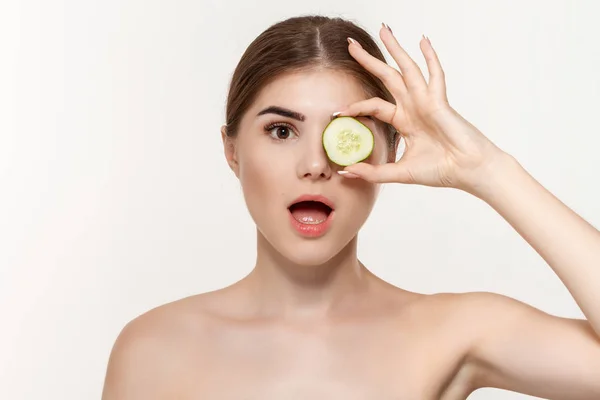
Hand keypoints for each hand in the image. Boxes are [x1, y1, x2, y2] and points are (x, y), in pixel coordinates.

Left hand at [338, 24, 506, 191]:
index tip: (338, 111)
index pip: (374, 106)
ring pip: (407, 69)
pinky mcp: (439, 102)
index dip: (356, 107)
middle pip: (387, 77)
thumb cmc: (441, 171)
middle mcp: (413, 107)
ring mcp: (426, 102)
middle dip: (369, 60)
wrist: (467, 172)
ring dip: (396, 49)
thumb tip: (345, 172)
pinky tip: (423, 40)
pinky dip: (430, 58)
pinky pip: (435, 76)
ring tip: (383, 30)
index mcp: (404, 122)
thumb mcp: (400, 173)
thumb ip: (374, 172)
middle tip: (351, 44)